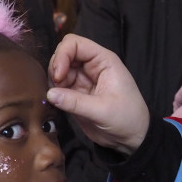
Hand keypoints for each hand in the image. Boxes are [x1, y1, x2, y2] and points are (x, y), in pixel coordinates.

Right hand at [47, 34, 148, 154]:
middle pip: (63, 54)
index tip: (58, 76)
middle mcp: (92, 66)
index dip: (62, 55)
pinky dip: (53, 92)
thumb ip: (75, 102)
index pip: (75, 44)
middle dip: (56, 68)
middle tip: (56, 89)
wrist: (131, 138)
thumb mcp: (103, 110)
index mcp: (103, 61)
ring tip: (58, 98)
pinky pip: (58, 86)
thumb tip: (49, 94)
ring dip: (53, 81)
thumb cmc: (127, 118)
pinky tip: (57, 102)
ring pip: (58, 70)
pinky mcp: (76, 93)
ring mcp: (83, 79)